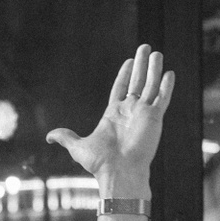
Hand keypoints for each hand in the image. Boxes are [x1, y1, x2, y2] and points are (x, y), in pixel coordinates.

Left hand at [45, 44, 175, 197]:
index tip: (129, 61)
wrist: (119, 172)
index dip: (125, 74)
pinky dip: (166, 86)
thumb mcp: (78, 147)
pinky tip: (170, 73)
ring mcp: (143, 114)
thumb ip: (66, 138)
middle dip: (141, 65)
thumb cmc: (100, 163)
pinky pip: (162, 98)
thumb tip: (49, 137)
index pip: (121, 88)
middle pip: (137, 82)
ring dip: (154, 69)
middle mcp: (130, 111)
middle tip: (145, 48)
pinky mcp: (154, 118)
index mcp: (114, 114)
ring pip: (151, 86)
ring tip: (157, 53)